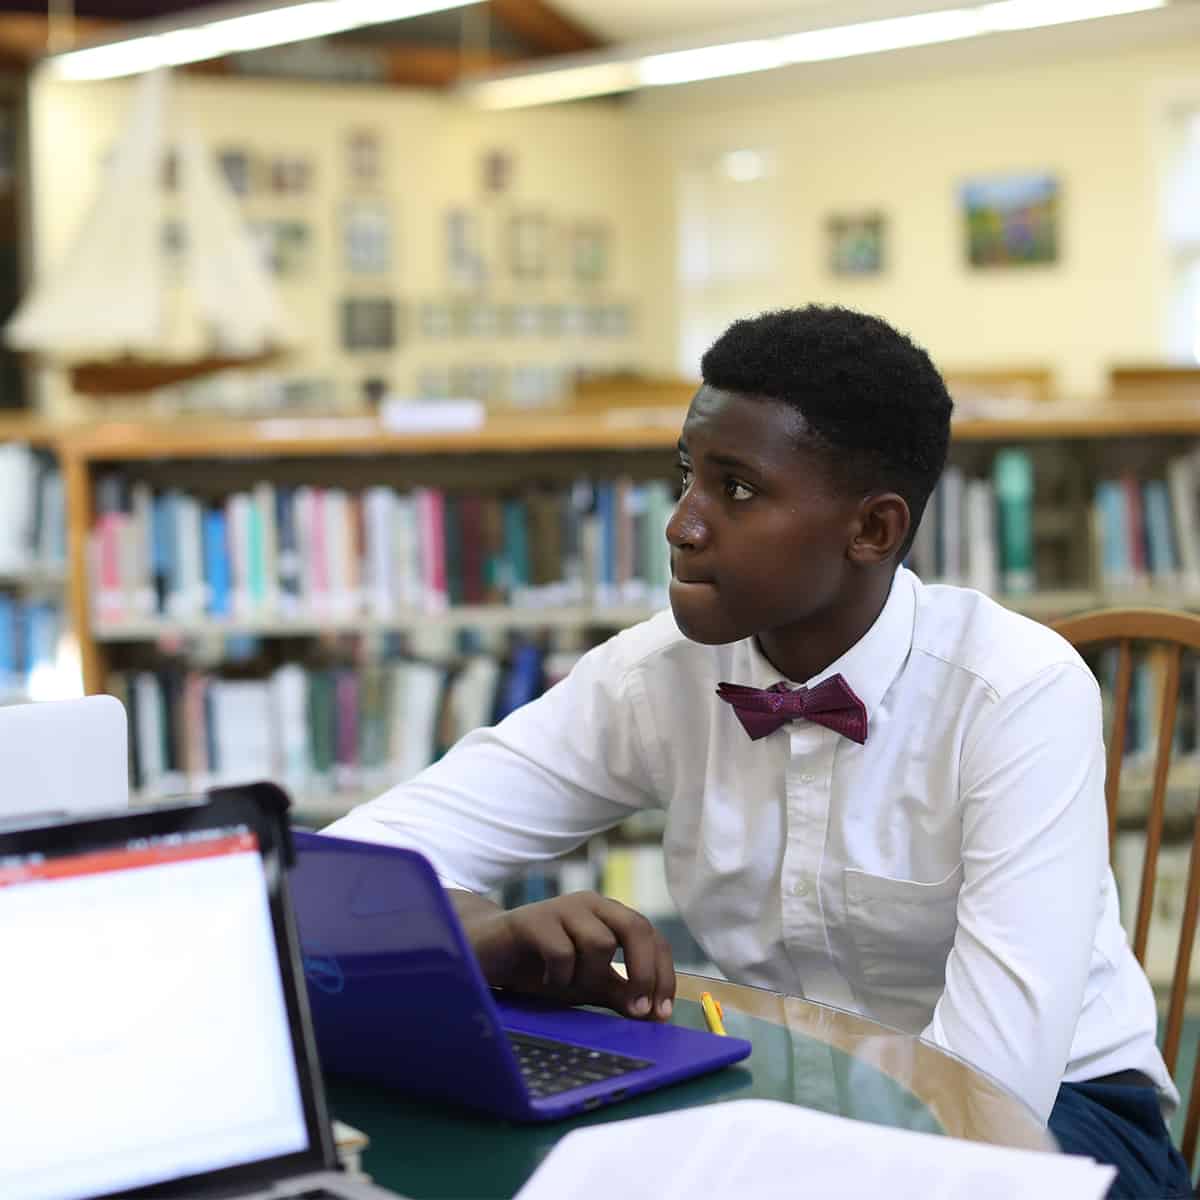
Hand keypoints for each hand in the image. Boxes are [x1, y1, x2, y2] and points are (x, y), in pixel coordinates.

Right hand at [460, 891, 675, 1020]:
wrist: (487, 954)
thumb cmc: (542, 967)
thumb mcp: (587, 985)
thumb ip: (619, 993)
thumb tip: (655, 1014)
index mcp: (609, 915)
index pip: (651, 936)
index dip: (662, 972)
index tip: (661, 1013)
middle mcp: (591, 904)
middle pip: (636, 927)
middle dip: (643, 972)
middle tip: (639, 1010)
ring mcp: (562, 907)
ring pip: (599, 942)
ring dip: (588, 976)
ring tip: (566, 986)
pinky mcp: (533, 919)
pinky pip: (562, 951)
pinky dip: (560, 976)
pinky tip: (546, 980)